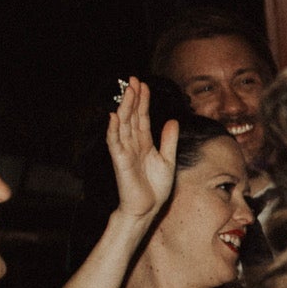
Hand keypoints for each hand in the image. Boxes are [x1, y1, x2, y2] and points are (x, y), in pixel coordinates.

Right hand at [108, 77, 179, 222]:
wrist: (147, 208)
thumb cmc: (155, 187)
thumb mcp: (167, 160)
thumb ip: (169, 141)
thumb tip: (173, 121)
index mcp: (144, 143)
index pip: (142, 117)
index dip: (143, 101)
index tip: (144, 85)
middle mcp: (133, 144)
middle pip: (132, 116)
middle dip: (133, 98)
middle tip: (133, 80)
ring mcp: (125, 151)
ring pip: (123, 125)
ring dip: (124, 108)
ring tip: (127, 91)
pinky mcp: (120, 161)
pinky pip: (115, 143)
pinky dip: (114, 129)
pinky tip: (114, 116)